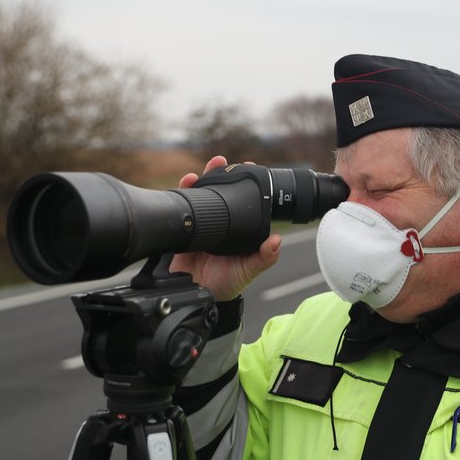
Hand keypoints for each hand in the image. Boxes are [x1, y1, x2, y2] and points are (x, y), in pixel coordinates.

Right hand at [169, 156, 281, 300]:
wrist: (197, 297)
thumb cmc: (227, 284)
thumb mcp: (249, 271)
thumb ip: (264, 258)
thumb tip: (277, 240)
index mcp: (238, 227)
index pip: (241, 199)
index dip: (243, 183)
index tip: (248, 166)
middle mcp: (220, 222)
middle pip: (219, 192)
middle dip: (219, 174)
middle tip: (221, 162)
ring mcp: (202, 224)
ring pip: (201, 195)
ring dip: (201, 179)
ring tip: (205, 168)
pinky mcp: (184, 229)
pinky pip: (182, 207)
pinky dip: (182, 192)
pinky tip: (185, 183)